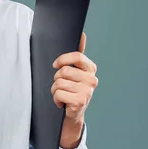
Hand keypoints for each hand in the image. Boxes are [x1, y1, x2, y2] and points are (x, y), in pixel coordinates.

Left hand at [51, 32, 97, 147]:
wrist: (72, 113)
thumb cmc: (71, 89)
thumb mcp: (74, 71)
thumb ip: (77, 55)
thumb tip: (82, 35)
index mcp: (91, 68)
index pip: (77, 56)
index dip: (63, 59)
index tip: (55, 65)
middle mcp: (92, 79)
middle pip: (64, 71)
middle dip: (56, 78)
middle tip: (61, 85)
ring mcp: (87, 91)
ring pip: (59, 83)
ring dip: (55, 90)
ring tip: (62, 94)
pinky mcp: (80, 101)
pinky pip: (59, 94)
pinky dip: (56, 99)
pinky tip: (62, 103)